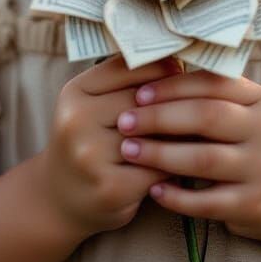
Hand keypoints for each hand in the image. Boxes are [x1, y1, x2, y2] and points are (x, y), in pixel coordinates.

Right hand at [36, 54, 181, 239]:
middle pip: (144, 101)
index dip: (161, 68)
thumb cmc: (91, 142)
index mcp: (74, 91)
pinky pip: (158, 167)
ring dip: (180, 135)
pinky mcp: (110, 188)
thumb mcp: (95, 104)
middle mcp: (75, 120)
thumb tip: (178, 60)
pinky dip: (174, 165)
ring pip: (155, 134)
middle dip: (174, 103)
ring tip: (195, 131)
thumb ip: (127, 81)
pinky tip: (182, 163)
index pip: (127, 67)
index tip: (181, 71)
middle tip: (199, 104)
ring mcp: (90, 155)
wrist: (61, 201)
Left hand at [114, 68, 260, 241]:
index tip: (138, 93)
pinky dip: (177, 197)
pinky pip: (207, 202)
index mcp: (260, 99)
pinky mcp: (252, 204)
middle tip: (124, 121)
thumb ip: (210, 93)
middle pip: (207, 117)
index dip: (172, 86)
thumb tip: (155, 70)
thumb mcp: (244, 110)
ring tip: (128, 151)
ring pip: (204, 159)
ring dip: (160, 155)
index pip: (213, 83)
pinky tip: (153, 190)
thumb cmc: (250, 141)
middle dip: (160, 118)